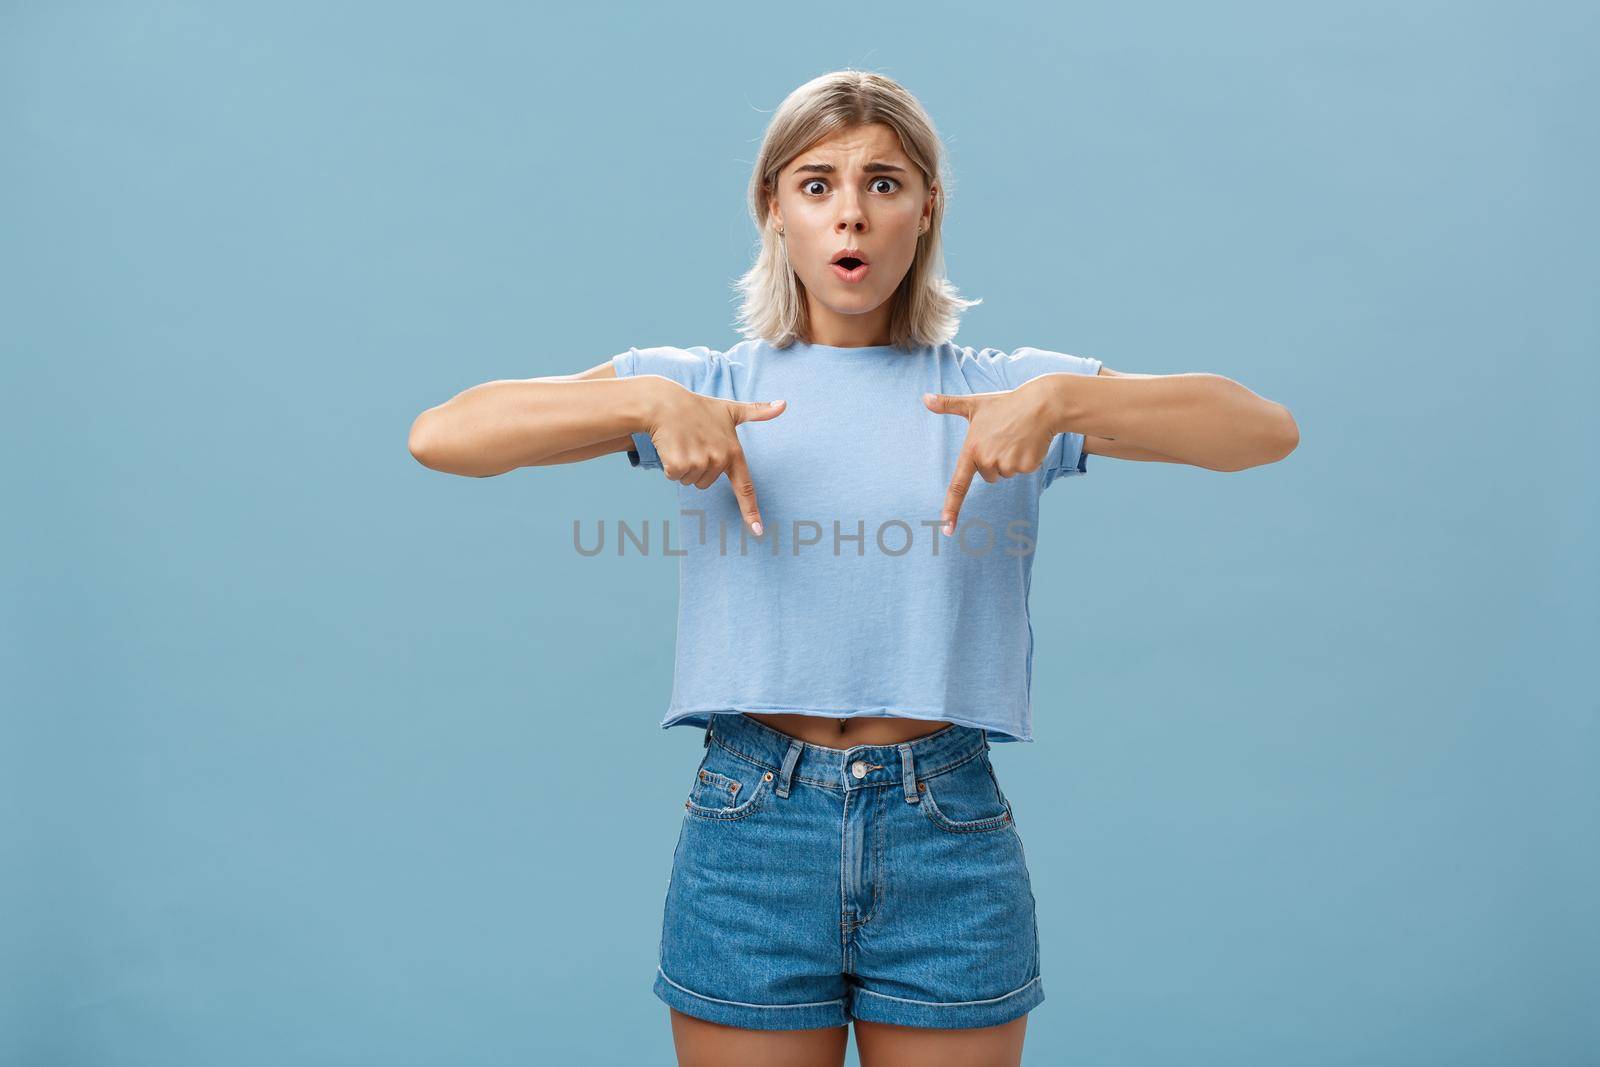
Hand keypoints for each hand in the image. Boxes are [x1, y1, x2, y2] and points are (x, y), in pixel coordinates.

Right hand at [643, 380, 785, 534]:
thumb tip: (784, 404)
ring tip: (682, 442)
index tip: (758, 531)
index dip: (751, 511)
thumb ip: (757, 411)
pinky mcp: (679, 465)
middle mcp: (718, 460)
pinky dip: (670, 464)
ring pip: (690, 481)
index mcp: (733, 452)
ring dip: (683, 465)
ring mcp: (699, 463)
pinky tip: (671, 445)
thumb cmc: (698, 407)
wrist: (665, 403)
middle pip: (706, 483)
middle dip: (697, 467)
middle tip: (693, 443)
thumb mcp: (730, 409)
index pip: (745, 487)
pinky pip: (674, 477)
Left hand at [922, 385, 1055, 534]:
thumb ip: (948, 404)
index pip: (958, 485)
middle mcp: (987, 460)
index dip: (951, 509)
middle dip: (995, 461)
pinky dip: (1026, 460)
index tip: (946, 529)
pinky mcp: (1026, 467)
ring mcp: (1008, 464)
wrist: (1042, 404)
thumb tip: (924, 398)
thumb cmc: (1006, 404)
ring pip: (1006, 474)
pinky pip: (1022, 471)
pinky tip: (1029, 442)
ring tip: (1017, 437)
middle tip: (1004, 437)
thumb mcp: (975, 403)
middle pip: (989, 476)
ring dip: (1011, 459)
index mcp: (972, 449)